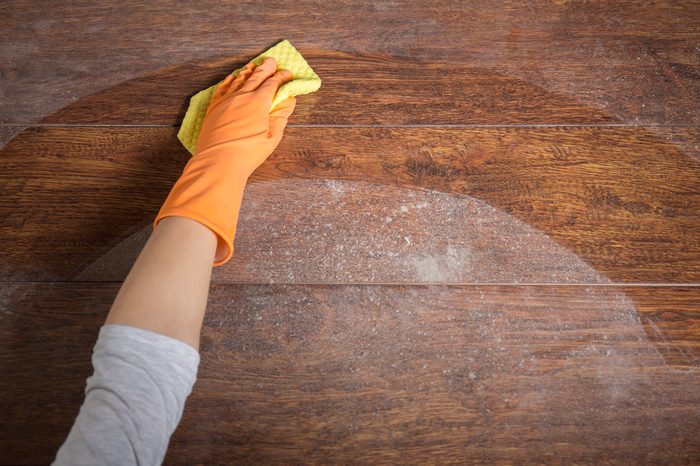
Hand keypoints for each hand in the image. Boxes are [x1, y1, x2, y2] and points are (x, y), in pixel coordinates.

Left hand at [197, 57, 295, 178]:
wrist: (218, 162)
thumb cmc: (248, 153)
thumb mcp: (272, 137)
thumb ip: (281, 116)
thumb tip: (288, 101)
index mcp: (259, 102)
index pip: (272, 84)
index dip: (281, 77)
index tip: (288, 73)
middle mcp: (242, 96)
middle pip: (256, 77)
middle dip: (265, 68)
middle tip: (271, 61)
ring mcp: (226, 101)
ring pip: (239, 80)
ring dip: (248, 72)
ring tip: (254, 65)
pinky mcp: (214, 108)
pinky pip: (223, 88)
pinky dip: (229, 80)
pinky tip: (232, 77)